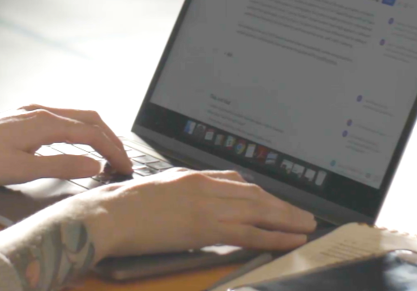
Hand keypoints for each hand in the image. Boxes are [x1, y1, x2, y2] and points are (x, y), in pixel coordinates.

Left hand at [0, 105, 133, 191]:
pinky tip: (75, 143)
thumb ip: (61, 167)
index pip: (91, 133)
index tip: (125, 168)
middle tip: (123, 161)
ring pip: (74, 116)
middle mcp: (39, 111)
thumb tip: (94, 165)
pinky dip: (77, 129)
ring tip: (106, 153)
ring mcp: (29, 112)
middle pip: (88, 118)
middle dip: (110, 138)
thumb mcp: (23, 170)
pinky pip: (59, 118)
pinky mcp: (19, 118)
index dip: (113, 151)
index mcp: (44, 122)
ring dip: (95, 132)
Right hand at [65, 168, 316, 257]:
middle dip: (283, 206)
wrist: (110, 215)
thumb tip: (209, 195)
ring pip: (260, 211)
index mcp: (194, 176)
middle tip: (305, 216)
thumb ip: (189, 189)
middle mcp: (206, 186)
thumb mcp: (162, 186)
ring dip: (287, 220)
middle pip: (256, 195)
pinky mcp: (207, 228)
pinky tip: (290, 240)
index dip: (262, 194)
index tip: (277, 203)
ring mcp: (208, 206)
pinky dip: (274, 236)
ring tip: (307, 227)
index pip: (238, 182)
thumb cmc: (126, 206)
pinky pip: (250, 232)